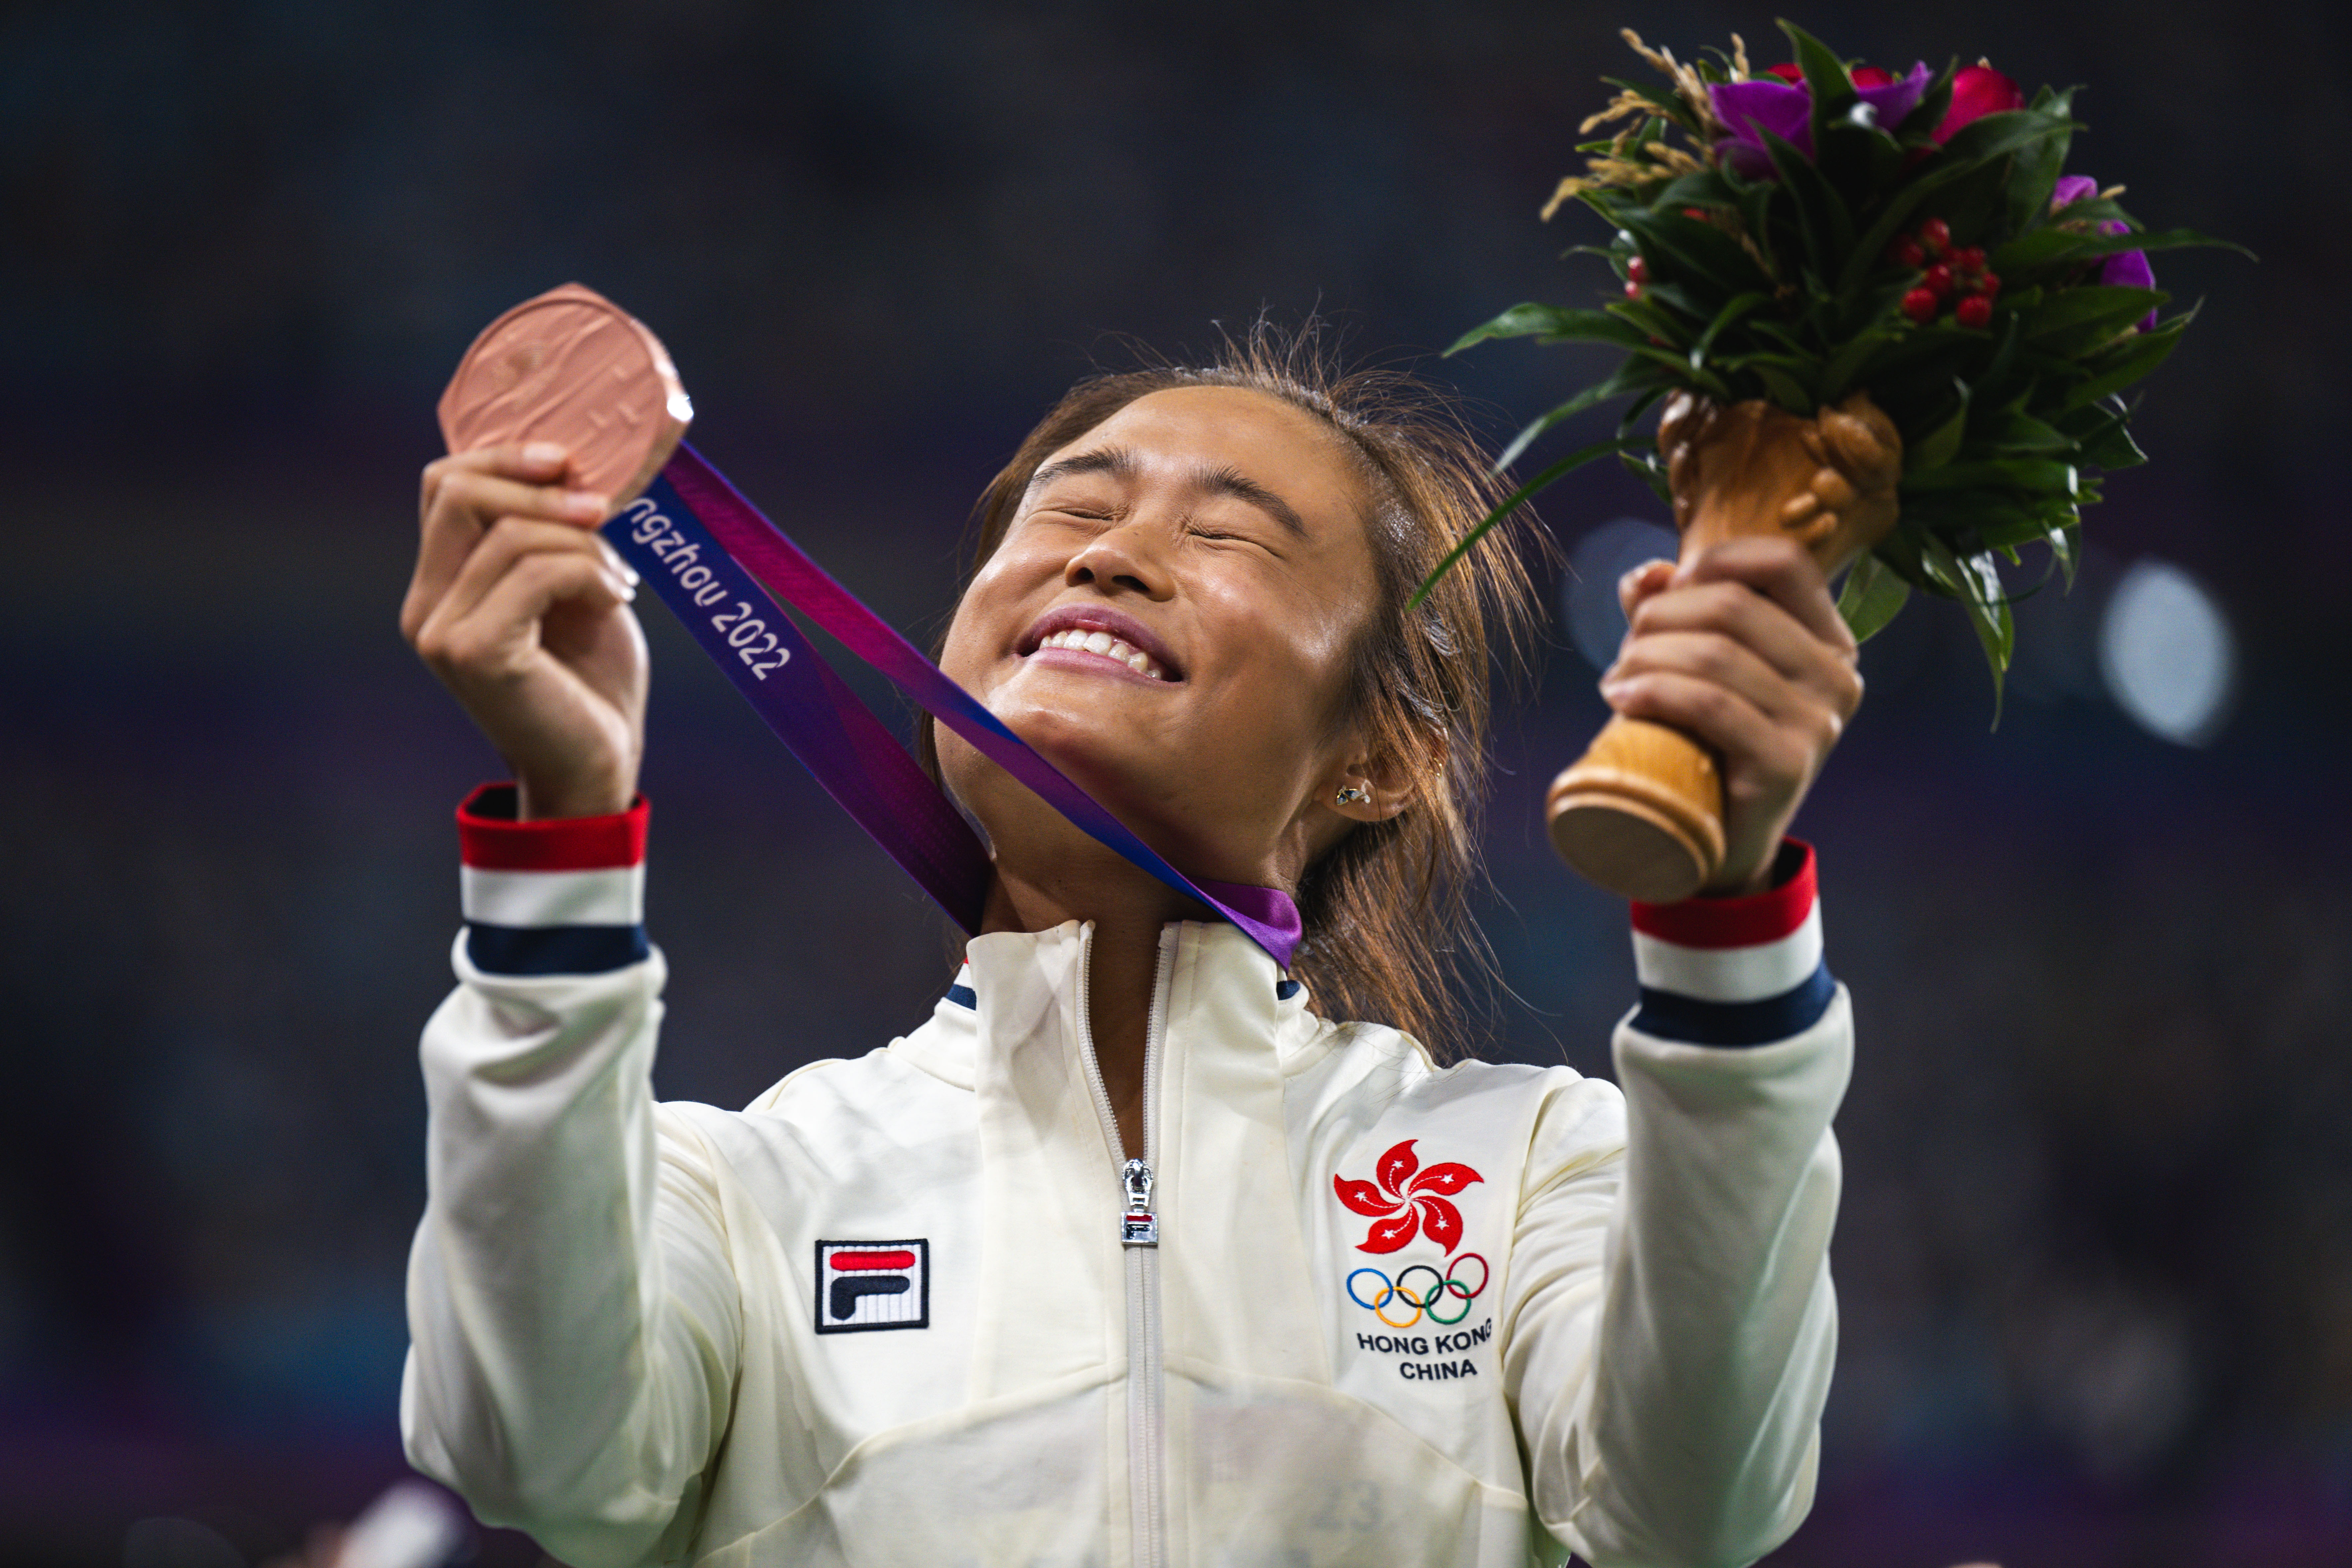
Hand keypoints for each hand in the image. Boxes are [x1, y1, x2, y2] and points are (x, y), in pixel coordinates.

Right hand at [400, 443, 648, 819]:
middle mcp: (426, 606)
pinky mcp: (473, 653)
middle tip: (603, 511)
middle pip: (457, 493)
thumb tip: (568, 467)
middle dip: (539, 489)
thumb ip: (551, 534)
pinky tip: (616, 600)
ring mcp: (441, 632)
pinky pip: (536, 573)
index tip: (568, 464)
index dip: (503, 457)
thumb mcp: (573, 587)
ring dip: (584, 545)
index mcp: (441, 585)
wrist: (601, 760)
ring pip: (510, 534)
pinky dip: (589, 574)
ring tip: (619, 581)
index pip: (443, 485)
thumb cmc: (592, 677)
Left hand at [1601, 535, 1861, 894]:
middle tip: (1626, 651)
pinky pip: (1710, 705)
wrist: (1721, 842)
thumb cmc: (1707, 741)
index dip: (1714, 561)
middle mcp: (1837, 676)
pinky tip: (1621, 699)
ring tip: (1617, 681)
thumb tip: (1648, 574)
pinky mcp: (1787, 765)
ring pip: (1714, 653)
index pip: (1784, 561)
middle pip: (1733, 605)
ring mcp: (1819, 722)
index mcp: (1829, 640)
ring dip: (1645, 657)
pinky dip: (1653, 692)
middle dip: (1660, 618)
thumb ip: (1676, 612)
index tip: (1666, 592)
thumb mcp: (1696, 666)